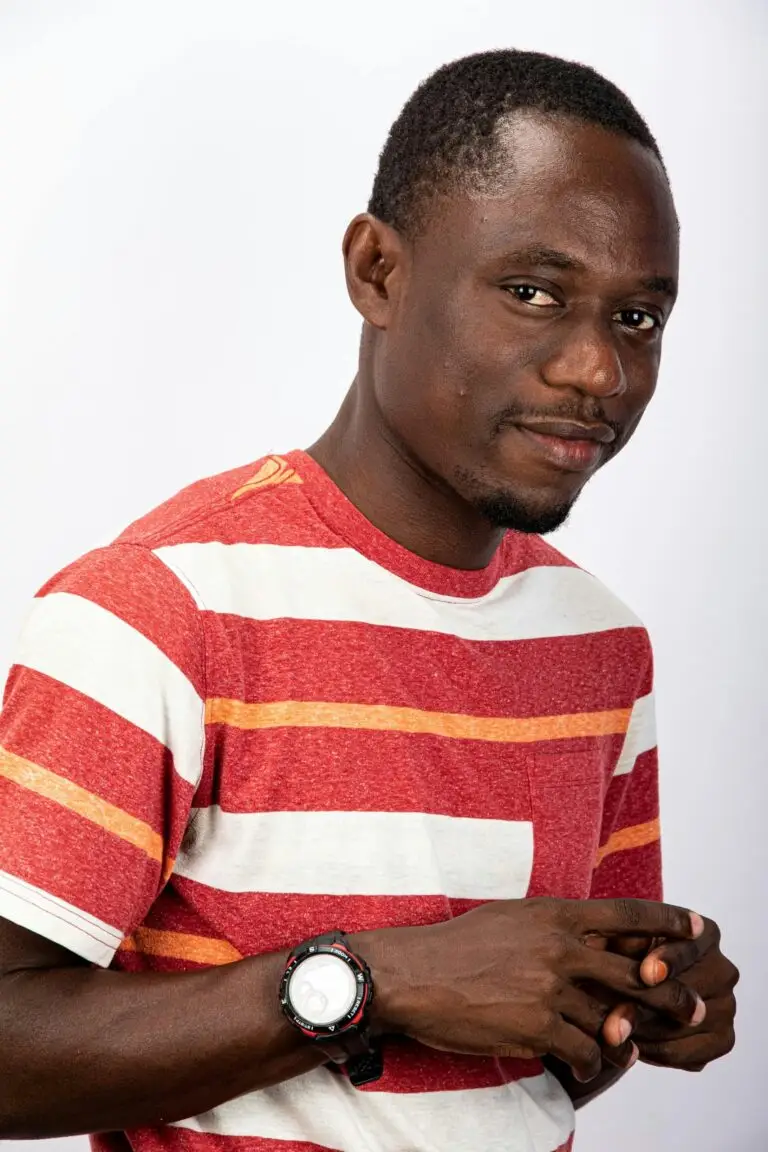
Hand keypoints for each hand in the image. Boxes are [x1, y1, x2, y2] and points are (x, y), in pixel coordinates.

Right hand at [352, 898, 706, 1083]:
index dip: (671, 923)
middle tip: (690, 1009)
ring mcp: (552, 988)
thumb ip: (555, 924)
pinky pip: (586, 1051)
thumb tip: (588, 932)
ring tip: (631, 1047)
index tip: (697, 928)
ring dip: (627, 1037)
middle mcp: (562, 948)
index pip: (630, 915)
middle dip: (672, 995)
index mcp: (557, 914)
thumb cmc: (458, 944)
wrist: (413, 974)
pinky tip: (584, 1062)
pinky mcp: (537, 1026)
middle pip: (640, 973)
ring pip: (615, 1019)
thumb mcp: (513, 917)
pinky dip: (592, 1061)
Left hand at [602, 919, 738, 1070]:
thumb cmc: (620, 956)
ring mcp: (726, 1006)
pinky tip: (629, 1047)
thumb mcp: (617, 943)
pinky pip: (690, 1053)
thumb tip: (631, 957)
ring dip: (647, 1033)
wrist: (625, 989)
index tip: (645, 974)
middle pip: (691, 991)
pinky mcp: (722, 1039)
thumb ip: (625, 945)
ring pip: (688, 1026)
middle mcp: (722, 970)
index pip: (690, 946)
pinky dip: (657, 1052)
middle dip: (648, 1006)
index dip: (669, 960)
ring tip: (611, 1035)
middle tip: (614, 1021)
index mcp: (704, 934)